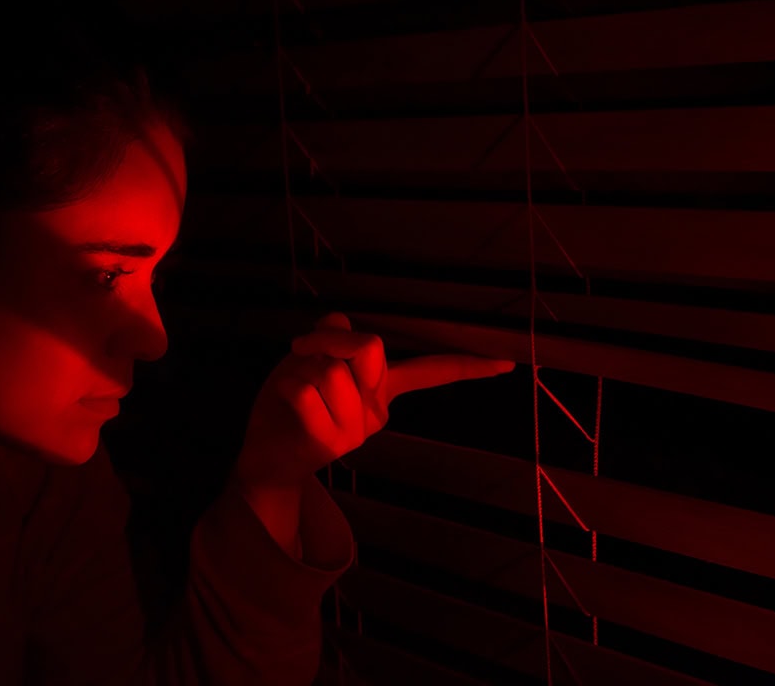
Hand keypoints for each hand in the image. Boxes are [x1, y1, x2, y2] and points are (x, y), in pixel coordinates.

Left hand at [234, 312, 516, 490]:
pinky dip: (287, 387)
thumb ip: (333, 332)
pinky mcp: (331, 443)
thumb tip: (340, 320)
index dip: (469, 365)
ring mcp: (358, 431)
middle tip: (304, 353)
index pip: (431, 371)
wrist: (267, 452)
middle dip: (331, 340)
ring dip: (300, 367)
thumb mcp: (313, 354)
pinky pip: (306, 391)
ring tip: (295, 391)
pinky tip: (288, 410)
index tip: (507, 362)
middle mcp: (379, 412)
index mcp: (384, 390)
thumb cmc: (295, 398)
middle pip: (370, 346)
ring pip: (331, 370)